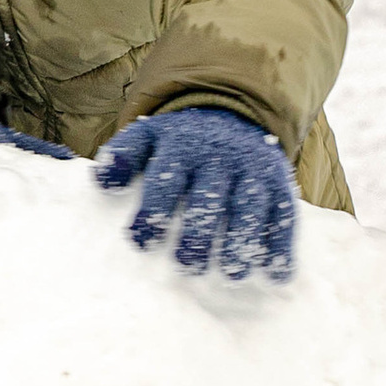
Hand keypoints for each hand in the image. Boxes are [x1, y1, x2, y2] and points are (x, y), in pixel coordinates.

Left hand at [96, 108, 295, 281]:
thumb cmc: (183, 140)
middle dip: (198, 235)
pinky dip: (281, 245)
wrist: (236, 111)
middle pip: (210, 198)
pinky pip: (284, 215)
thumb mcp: (150, 136)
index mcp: (182, 147)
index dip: (152, 213)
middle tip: (188, 265)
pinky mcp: (280, 184)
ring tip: (232, 275)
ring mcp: (253, 170)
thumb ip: (123, 156)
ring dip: (243, 242)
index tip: (141, 242)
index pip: (165, 182)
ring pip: (250, 207)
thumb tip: (101, 182)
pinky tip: (274, 274)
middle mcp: (220, 157)